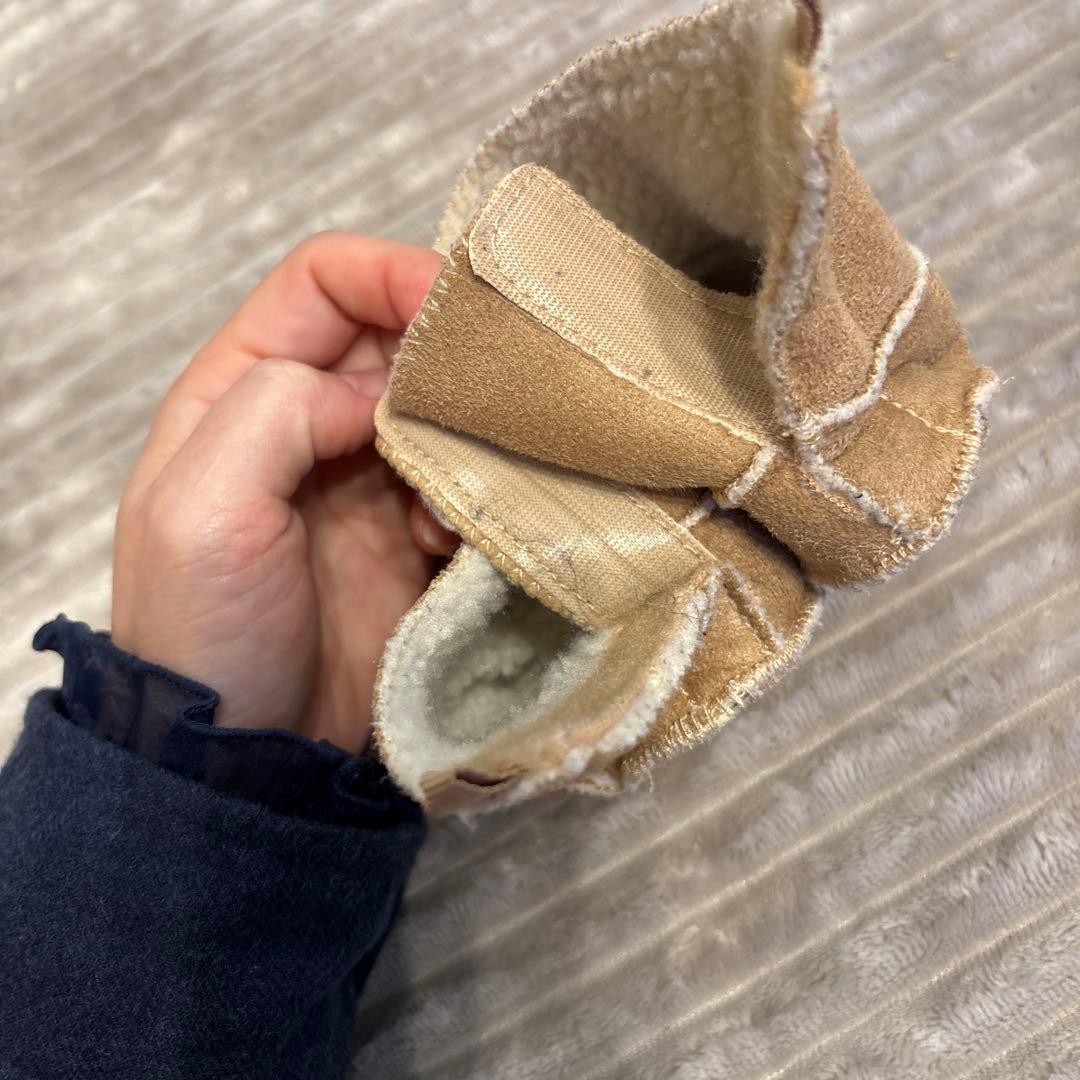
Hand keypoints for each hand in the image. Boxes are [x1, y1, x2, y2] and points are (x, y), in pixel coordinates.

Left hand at [111, 232, 455, 753]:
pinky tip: (457, 538)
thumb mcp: (200, 508)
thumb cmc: (204, 631)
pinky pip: (466, 484)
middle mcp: (309, 422)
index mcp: (241, 390)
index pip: (325, 283)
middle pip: (398, 340)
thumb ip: (278, 410)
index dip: (392, 274)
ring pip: (442, 410)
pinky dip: (480, 497)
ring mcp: (366, 481)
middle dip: (451, 352)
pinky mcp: (412, 537)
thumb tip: (376, 394)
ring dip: (471, 432)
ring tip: (470, 481)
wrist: (250, 755)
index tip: (455, 306)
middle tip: (499, 386)